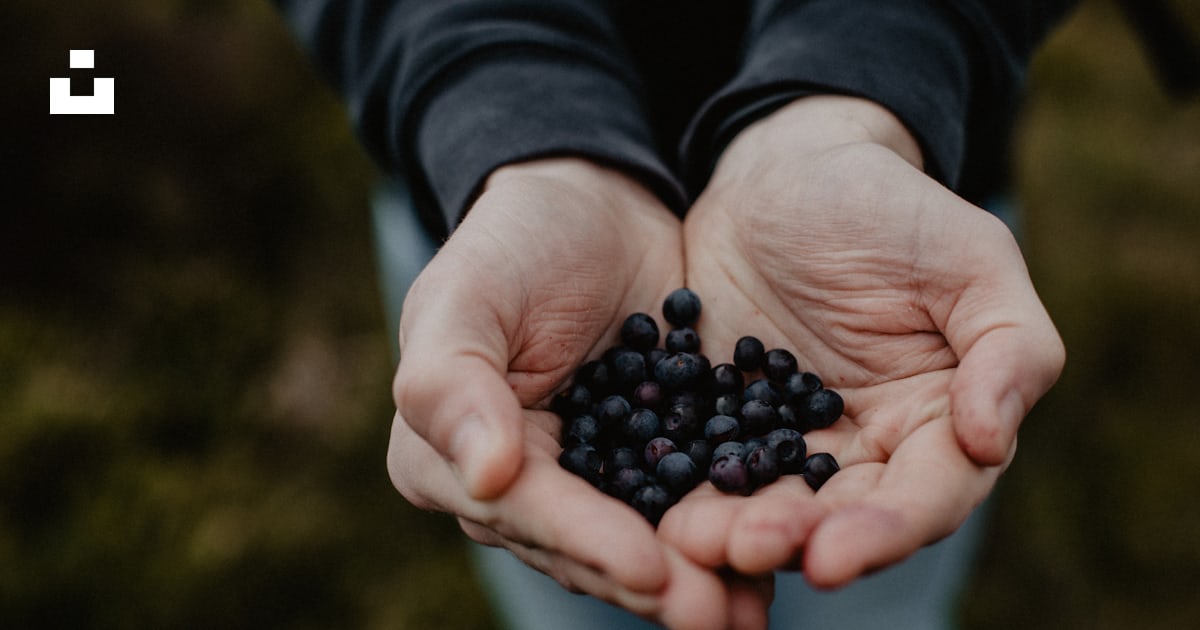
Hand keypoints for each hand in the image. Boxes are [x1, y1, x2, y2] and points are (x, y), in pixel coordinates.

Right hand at [386, 158, 772, 627]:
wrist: (594, 202)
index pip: (524, 512)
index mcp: (452, 458)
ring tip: (751, 610)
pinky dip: (728, 529)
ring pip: (642, 539)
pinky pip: (689, 501)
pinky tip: (776, 554)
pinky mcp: (656, 457)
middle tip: (716, 615)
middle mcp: (521, 486)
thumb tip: (484, 477)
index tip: (650, 570)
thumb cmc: (513, 241)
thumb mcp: (465, 296)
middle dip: (653, 583)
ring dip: (697, 577)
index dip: (587, 543)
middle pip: (586, 547)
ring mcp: (592, 478)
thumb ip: (452, 383)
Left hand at [658, 97, 1064, 587]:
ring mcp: (789, 437)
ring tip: (693, 541)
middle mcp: (867, 445)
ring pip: (771, 502)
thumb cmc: (890, 206)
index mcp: (939, 419)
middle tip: (746, 548)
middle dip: (796, 539)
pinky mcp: (725, 419)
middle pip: (842, 516)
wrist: (784, 170)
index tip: (831, 557)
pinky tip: (656, 510)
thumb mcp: (971, 257)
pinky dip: (688, 490)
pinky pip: (709, 463)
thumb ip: (1009, 347)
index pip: (928, 495)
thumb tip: (990, 442)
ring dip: (736, 531)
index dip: (886, 532)